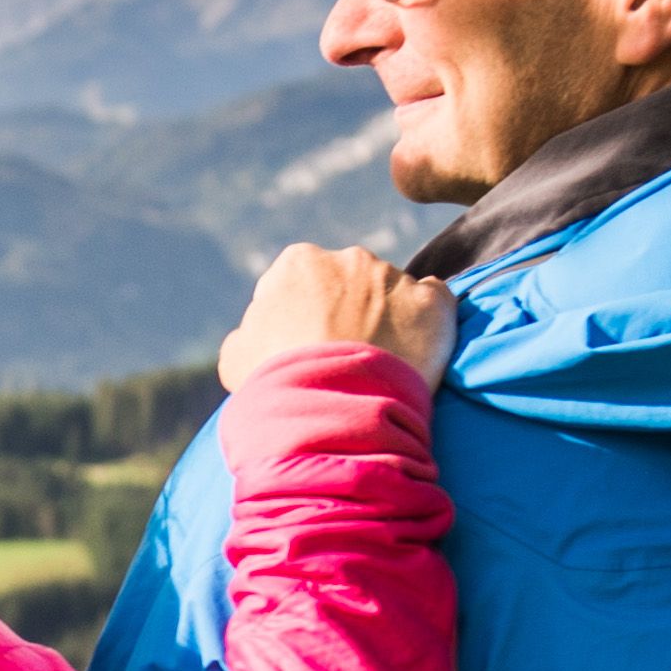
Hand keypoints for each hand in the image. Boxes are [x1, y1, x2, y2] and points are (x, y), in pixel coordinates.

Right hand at [219, 243, 449, 386]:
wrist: (332, 411)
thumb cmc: (277, 385)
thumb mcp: (236, 359)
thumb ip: (248, 333)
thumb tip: (255, 334)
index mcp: (298, 263)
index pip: (303, 284)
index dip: (307, 318)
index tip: (312, 349)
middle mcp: (348, 258)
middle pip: (352, 283)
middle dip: (352, 312)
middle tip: (348, 359)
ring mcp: (394, 277)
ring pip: (392, 294)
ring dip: (389, 320)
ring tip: (382, 367)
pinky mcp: (432, 303)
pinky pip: (435, 303)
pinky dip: (429, 324)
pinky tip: (417, 355)